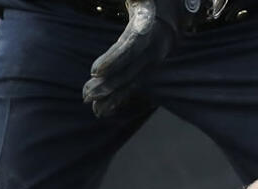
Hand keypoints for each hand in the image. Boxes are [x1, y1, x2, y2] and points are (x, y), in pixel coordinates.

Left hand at [82, 0, 181, 117]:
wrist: (171, 1)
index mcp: (151, 17)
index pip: (132, 44)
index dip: (114, 59)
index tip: (94, 71)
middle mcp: (158, 40)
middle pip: (132, 67)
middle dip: (108, 83)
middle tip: (86, 94)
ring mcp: (156, 54)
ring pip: (134, 79)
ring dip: (112, 95)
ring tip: (93, 108)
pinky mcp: (151, 63)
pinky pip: (136, 82)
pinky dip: (120, 97)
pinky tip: (104, 110)